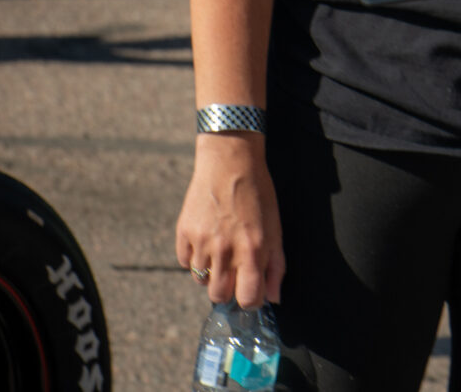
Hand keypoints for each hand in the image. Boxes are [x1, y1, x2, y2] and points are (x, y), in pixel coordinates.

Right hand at [176, 133, 284, 308]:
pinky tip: (206, 236)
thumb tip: (274, 297)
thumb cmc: (258, 192)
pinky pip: (185, 262)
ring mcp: (202, 242)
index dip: (251, 299)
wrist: (230, 160)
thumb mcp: (275, 225)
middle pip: (219, 297)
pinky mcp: (184, 233)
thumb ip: (276, 264)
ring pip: (201, 281)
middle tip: (235, 267)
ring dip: (211, 270)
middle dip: (228, 288)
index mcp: (253, 249)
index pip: (248, 299)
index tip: (251, 289)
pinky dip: (194, 256)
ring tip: (221, 245)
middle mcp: (226, 250)